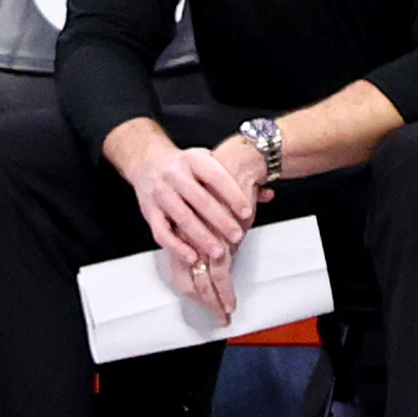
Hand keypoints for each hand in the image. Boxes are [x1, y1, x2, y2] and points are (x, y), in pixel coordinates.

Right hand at [131, 136, 259, 309]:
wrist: (148, 161)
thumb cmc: (186, 167)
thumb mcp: (209, 162)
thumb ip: (237, 179)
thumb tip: (269, 194)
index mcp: (193, 159)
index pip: (214, 176)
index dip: (231, 194)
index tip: (247, 211)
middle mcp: (175, 174)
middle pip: (199, 199)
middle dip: (220, 220)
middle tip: (238, 236)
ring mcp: (161, 193)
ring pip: (182, 217)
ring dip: (201, 236)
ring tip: (219, 252)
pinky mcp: (149, 211)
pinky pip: (162, 232)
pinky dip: (176, 246)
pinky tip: (192, 257)